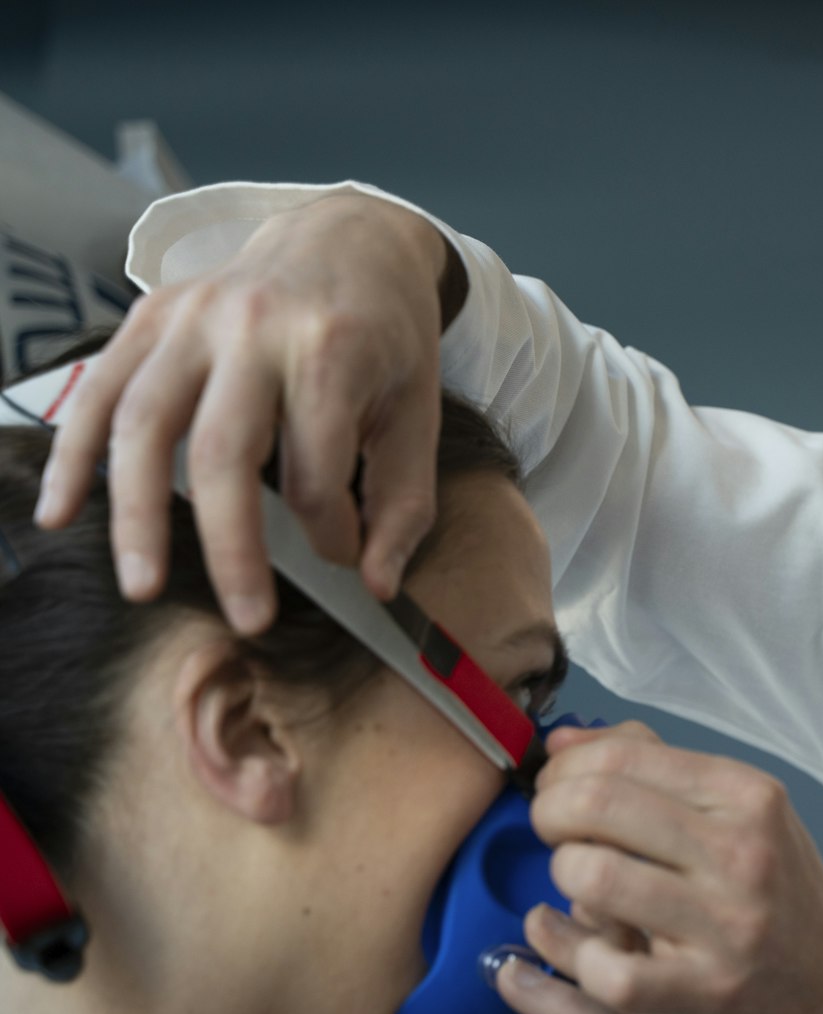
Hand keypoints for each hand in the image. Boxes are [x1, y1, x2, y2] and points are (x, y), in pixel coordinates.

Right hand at [35, 191, 453, 632]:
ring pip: (143, 423)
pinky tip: (58, 511)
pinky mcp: (151, 315)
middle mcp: (253, 328)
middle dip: (230, 547)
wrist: (350, 239)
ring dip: (134, 513)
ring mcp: (192, 317)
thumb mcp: (419, 411)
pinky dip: (73, 454)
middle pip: (222, 452)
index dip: (332, 531)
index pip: (316, 470)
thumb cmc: (387, 337)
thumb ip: (404, 500)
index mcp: (331, 350)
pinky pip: (99, 390)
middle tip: (247, 619)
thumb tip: (375, 583)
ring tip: (141, 584)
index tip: (344, 557)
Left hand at [527, 723, 822, 1013]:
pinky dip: (578, 956)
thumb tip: (563, 742)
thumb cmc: (779, 901)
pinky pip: (607, 968)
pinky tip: (588, 948)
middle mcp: (742, 851)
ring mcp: (726, 924)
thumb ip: (657, 771)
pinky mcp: (704, 990)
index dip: (567, 771)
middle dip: (550, 815)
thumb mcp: (744, 817)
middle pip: (597, 805)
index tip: (558, 791)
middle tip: (555, 836)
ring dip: (563, 880)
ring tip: (578, 888)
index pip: (624, 756)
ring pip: (591, 877)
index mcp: (749, 796)